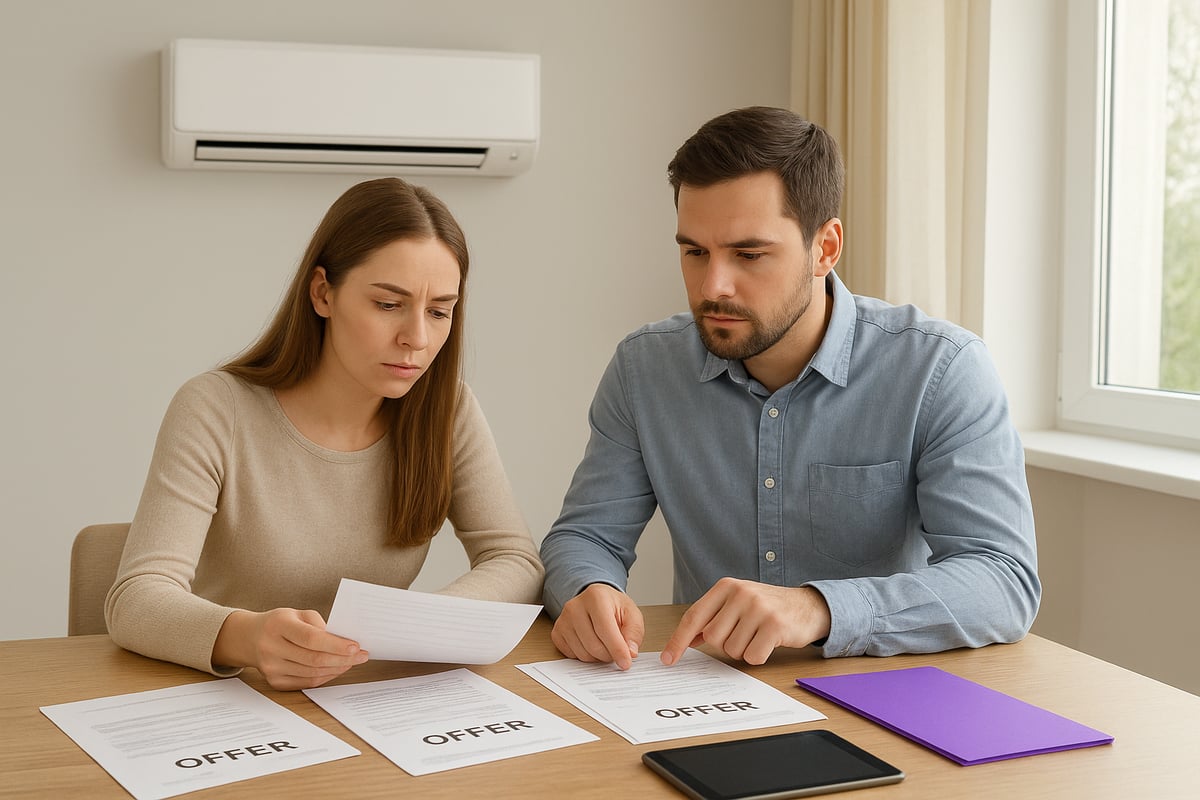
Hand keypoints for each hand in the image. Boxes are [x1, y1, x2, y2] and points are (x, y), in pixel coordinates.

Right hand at [213, 608, 368, 689]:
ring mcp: (271, 668)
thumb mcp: (297, 613)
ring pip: (312, 673)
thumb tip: (344, 642)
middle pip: (314, 659)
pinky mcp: (274, 682)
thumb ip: (320, 625)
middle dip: (343, 659)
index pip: (311, 639)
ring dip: (337, 669)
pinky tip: (336, 668)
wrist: (250, 638)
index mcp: (278, 625)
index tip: (356, 646)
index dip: (335, 644)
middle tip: (362, 656)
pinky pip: (307, 682)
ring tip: (352, 662)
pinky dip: (326, 676)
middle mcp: (271, 648)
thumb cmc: (280, 623)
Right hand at [550, 583, 644, 669]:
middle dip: (609, 655)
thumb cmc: (613, 607)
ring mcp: (563, 620)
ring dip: (598, 657)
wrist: (596, 601)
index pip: (606, 630)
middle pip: (594, 645)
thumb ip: (633, 634)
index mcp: (596, 596)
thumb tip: (630, 653)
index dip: (618, 650)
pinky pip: (572, 656)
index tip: (626, 663)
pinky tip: (590, 644)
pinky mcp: (557, 632)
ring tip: (604, 644)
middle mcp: (575, 606)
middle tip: (616, 651)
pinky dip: (585, 655)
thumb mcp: (631, 615)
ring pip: (583, 654)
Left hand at [661, 578, 830, 666]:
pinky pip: (752, 656)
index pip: (694, 617)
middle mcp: (741, 593)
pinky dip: (758, 656)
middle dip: (726, 644)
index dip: (679, 640)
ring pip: (733, 650)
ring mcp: (759, 608)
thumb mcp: (736, 604)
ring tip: (758, 635)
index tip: (669, 659)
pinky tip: (769, 642)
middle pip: (714, 638)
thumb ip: (712, 618)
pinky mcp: (775, 625)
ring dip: (744, 650)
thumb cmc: (767, 607)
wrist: (807, 606)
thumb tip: (685, 640)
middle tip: (744, 633)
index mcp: (726, 586)